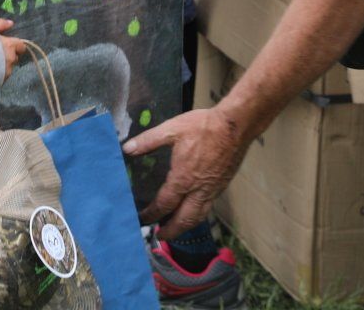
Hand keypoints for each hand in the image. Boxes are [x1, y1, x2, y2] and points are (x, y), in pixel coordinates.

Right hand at [0, 18, 30, 80]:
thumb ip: (0, 24)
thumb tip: (11, 23)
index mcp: (10, 45)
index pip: (21, 46)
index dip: (15, 46)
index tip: (7, 46)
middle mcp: (11, 59)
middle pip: (15, 58)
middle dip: (8, 56)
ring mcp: (6, 72)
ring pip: (8, 68)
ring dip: (2, 66)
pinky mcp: (0, 82)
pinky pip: (2, 78)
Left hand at [122, 106, 251, 238]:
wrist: (236, 126)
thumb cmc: (204, 127)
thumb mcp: (172, 129)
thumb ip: (148, 140)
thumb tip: (127, 148)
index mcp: (183, 179)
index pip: (164, 204)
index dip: (152, 214)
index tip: (143, 220)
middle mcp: (198, 190)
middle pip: (184, 219)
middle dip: (171, 231)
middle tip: (160, 236)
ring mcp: (212, 189)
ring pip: (198, 216)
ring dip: (185, 225)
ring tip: (175, 228)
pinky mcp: (222, 185)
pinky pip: (207, 206)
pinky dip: (197, 214)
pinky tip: (192, 209)